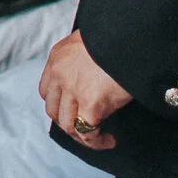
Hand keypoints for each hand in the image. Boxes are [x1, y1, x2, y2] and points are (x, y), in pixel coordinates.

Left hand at [39, 30, 131, 149]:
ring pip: (67, 125)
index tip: (74, 110)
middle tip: (87, 127)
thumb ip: (84, 57)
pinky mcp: (90, 104)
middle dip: (68, 122)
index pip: (46, 90)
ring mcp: (73, 90)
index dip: (59, 104)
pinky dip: (97, 141)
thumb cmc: (118, 37)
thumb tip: (93, 74)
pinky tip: (109, 140)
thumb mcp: (91, 41)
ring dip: (82, 136)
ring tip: (99, 137)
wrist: (130, 36)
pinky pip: (87, 133)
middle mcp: (59, 74)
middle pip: (52, 110)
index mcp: (58, 57)